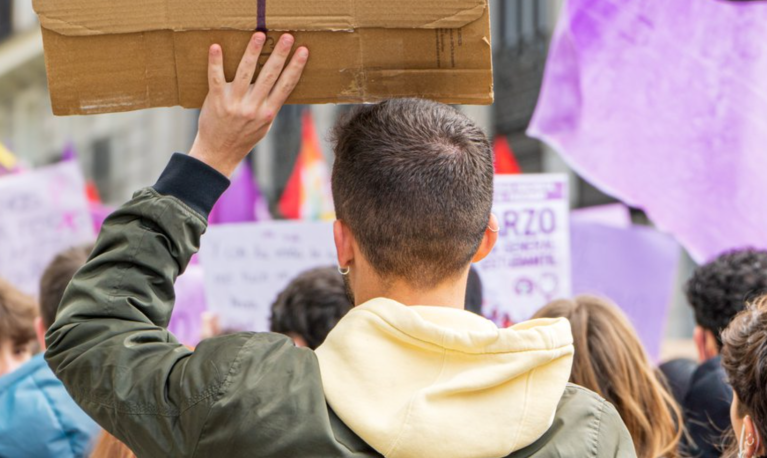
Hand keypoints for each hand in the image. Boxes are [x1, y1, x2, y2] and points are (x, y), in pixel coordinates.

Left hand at [190, 33, 307, 176]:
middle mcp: (253, 107)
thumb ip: (270, 105)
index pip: (286, 85)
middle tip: (287, 36)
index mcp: (268, 112)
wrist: (219, 152)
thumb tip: (279, 84)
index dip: (295, 67)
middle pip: (269, 76)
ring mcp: (235, 103)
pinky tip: (217, 47)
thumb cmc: (243, 137)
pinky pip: (215, 78)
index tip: (303, 51)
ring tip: (260, 35)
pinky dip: (216, 62)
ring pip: (245, 73)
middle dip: (280, 55)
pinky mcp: (217, 100)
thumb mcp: (263, 125)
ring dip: (253, 52)